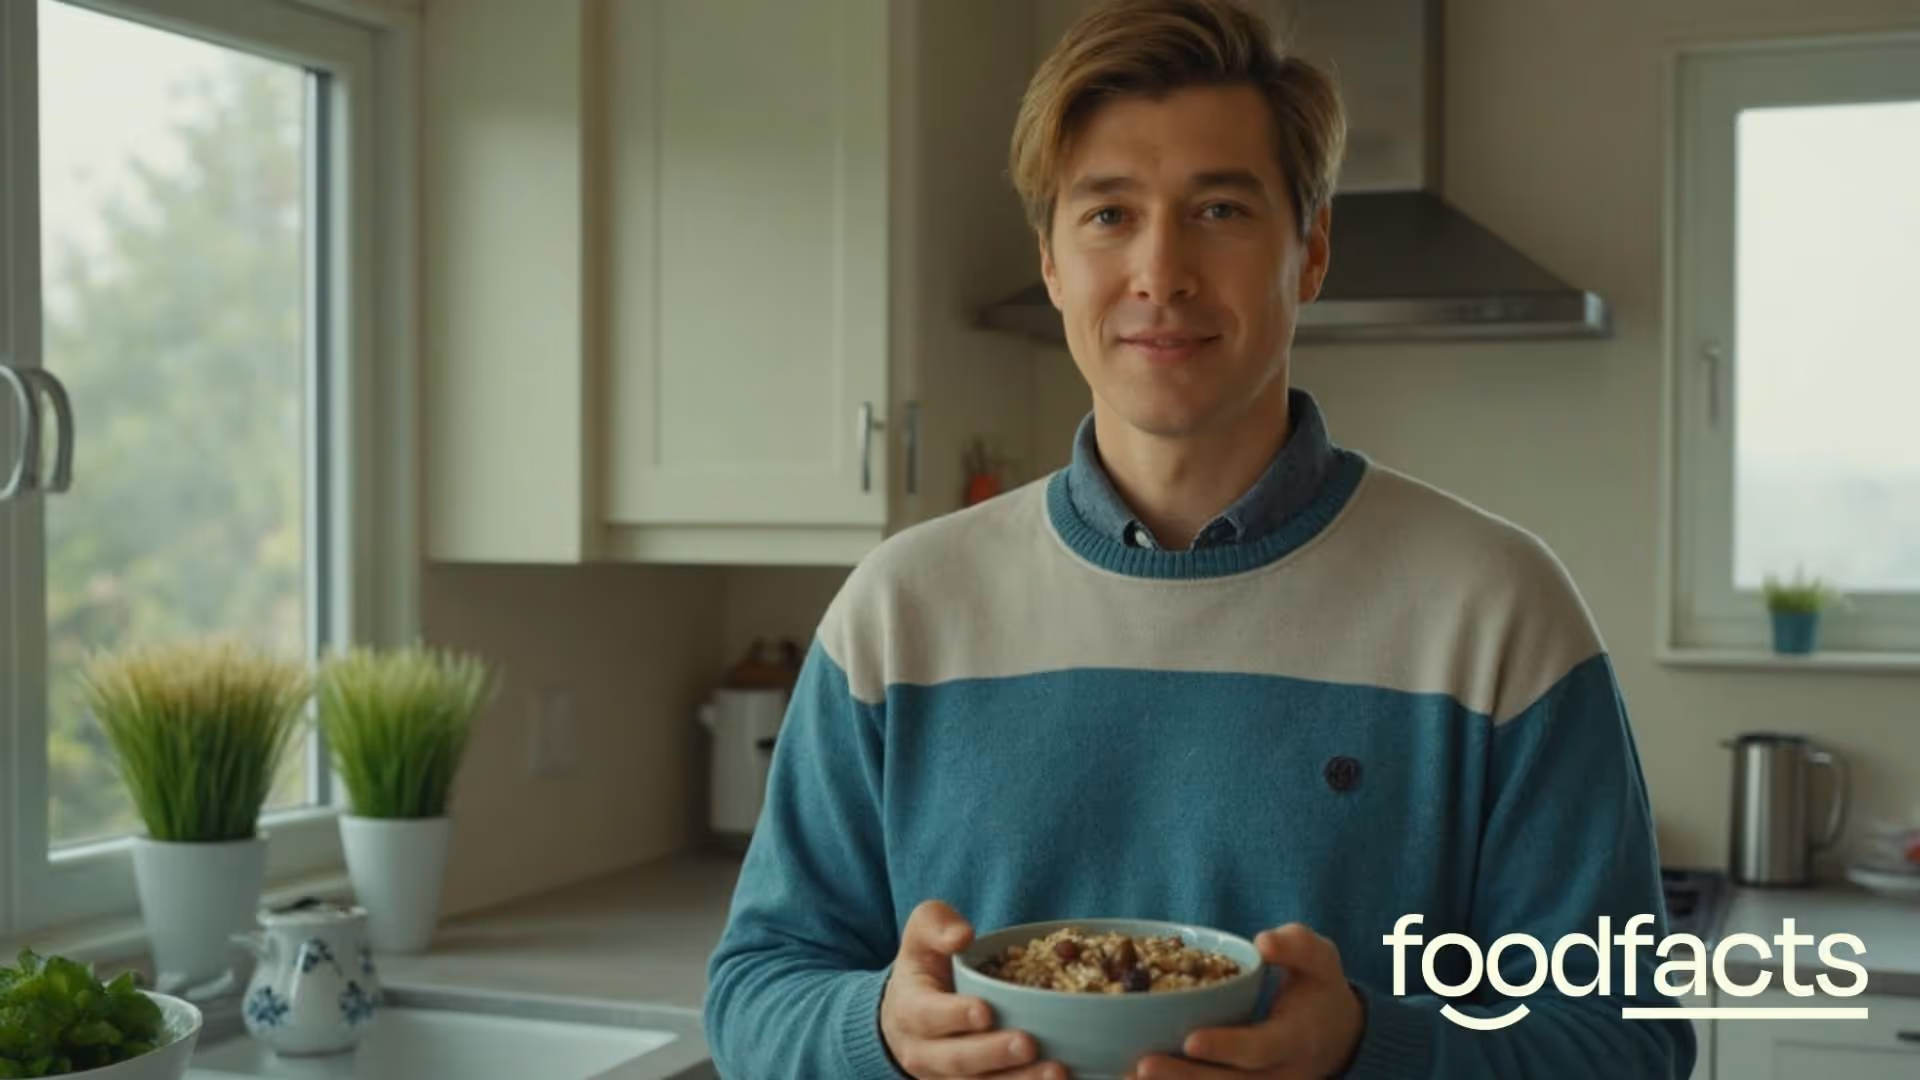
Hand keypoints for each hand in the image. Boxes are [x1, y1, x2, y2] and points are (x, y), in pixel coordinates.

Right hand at [880, 900, 1067, 1078]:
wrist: (909, 1013)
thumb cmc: (925, 965)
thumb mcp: (922, 933)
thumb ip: (937, 924)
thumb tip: (962, 935)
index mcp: (910, 1009)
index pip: (927, 1016)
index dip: (955, 1016)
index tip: (985, 1011)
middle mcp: (923, 1052)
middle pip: (957, 1059)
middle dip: (993, 1054)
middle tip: (1028, 1044)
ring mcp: (945, 1077)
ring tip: (1056, 1072)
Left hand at [1127, 925, 1364, 1079]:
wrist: (1335, 1038)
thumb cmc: (1318, 990)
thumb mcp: (1321, 960)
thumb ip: (1297, 946)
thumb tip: (1265, 941)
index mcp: (1296, 1040)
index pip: (1261, 1049)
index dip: (1227, 1046)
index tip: (1191, 1039)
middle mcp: (1279, 1075)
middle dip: (1185, 1078)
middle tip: (1141, 1066)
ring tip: (1128, 1078)